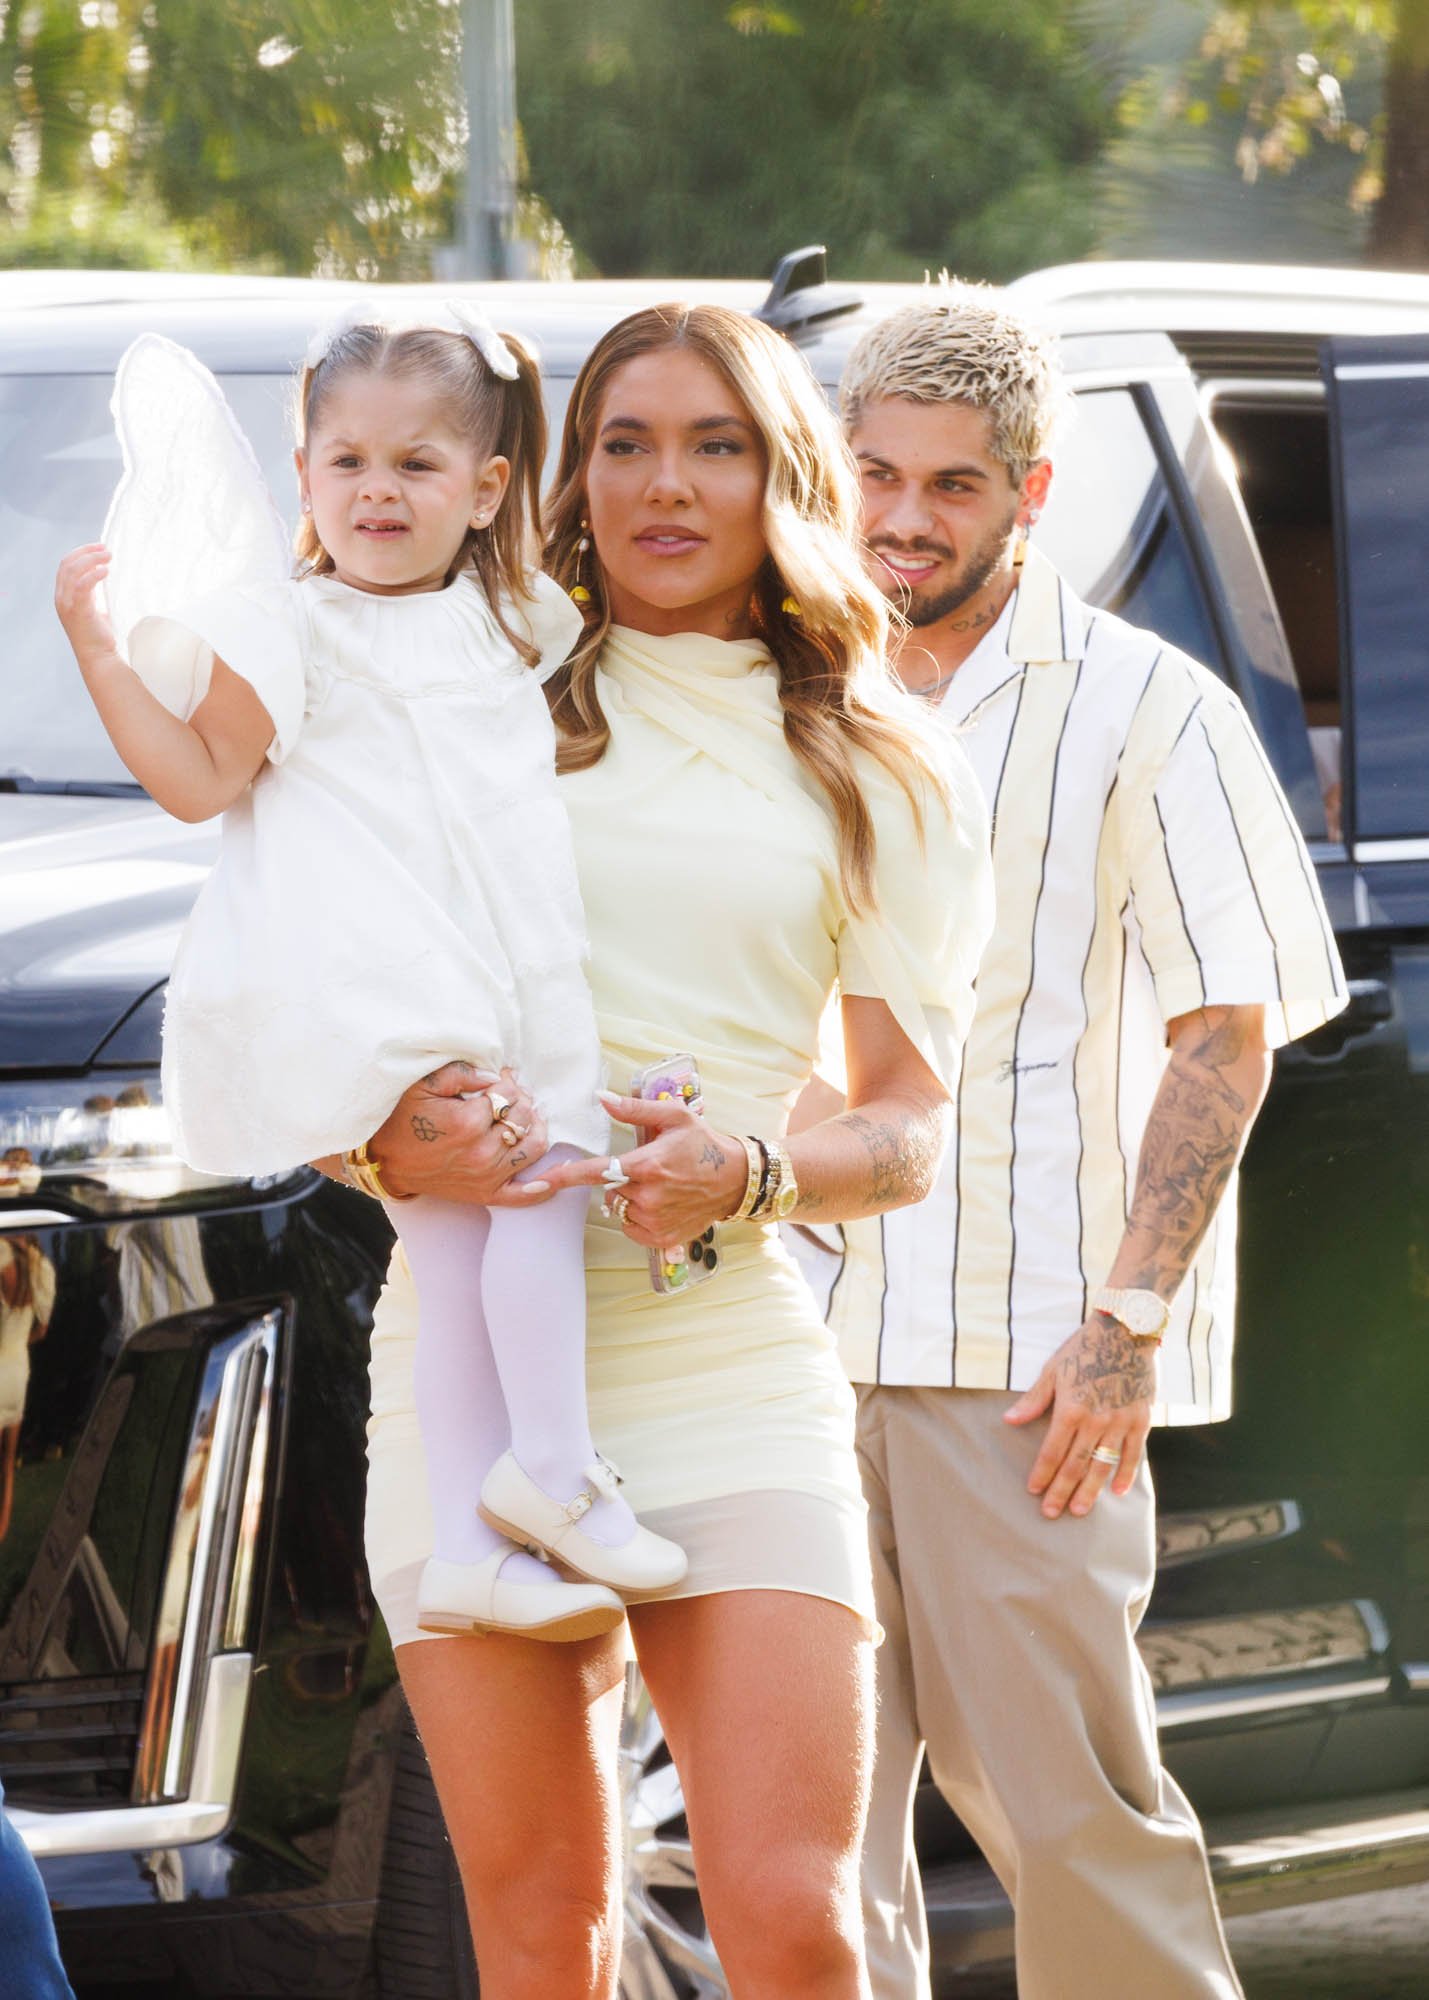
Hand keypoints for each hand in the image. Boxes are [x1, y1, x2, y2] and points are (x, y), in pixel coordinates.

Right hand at [55, 545, 119, 667]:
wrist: (99, 658)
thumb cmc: (101, 635)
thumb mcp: (96, 607)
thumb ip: (95, 591)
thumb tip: (105, 571)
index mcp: (64, 595)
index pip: (66, 565)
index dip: (81, 552)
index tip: (100, 547)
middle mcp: (61, 598)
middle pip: (68, 564)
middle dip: (87, 552)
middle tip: (106, 549)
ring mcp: (67, 605)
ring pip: (73, 571)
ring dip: (92, 560)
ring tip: (109, 557)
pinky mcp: (78, 611)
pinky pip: (82, 586)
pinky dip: (93, 574)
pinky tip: (106, 571)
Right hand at [369, 1063, 550, 1206]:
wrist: (384, 1161)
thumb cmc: (400, 1119)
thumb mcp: (424, 1084)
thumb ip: (462, 1073)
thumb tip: (495, 1076)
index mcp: (468, 1122)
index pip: (508, 1094)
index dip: (507, 1081)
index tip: (501, 1077)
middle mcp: (482, 1152)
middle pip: (525, 1117)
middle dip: (521, 1100)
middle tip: (511, 1094)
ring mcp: (487, 1176)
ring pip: (534, 1147)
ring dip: (536, 1128)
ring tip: (526, 1117)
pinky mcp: (485, 1195)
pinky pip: (524, 1195)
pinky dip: (544, 1187)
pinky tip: (553, 1177)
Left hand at [540, 1089, 745, 1248]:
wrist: (735, 1180)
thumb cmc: (703, 1144)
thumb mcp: (673, 1116)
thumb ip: (633, 1109)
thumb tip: (601, 1097)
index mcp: (647, 1165)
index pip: (596, 1171)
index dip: (565, 1176)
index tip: (539, 1182)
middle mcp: (648, 1196)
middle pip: (609, 1190)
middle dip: (620, 1179)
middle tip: (649, 1169)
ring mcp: (656, 1221)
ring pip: (620, 1210)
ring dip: (630, 1199)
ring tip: (660, 1186)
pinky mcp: (662, 1239)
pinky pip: (632, 1229)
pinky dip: (639, 1218)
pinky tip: (662, 1204)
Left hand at [1003, 1312, 1155, 1519]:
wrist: (1126, 1332)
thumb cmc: (1084, 1349)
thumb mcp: (1053, 1370)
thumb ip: (1034, 1400)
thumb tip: (1009, 1421)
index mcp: (1071, 1409)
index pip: (1052, 1451)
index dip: (1042, 1473)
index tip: (1034, 1491)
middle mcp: (1096, 1420)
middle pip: (1075, 1464)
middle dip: (1061, 1491)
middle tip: (1052, 1513)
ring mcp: (1121, 1422)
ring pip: (1103, 1464)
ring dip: (1090, 1490)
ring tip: (1079, 1510)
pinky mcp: (1141, 1420)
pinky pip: (1134, 1454)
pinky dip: (1126, 1474)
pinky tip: (1117, 1492)